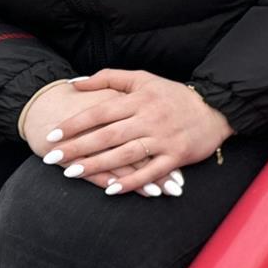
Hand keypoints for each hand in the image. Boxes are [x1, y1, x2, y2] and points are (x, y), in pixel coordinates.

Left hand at [41, 69, 230, 195]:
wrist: (216, 108)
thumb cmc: (174, 95)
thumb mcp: (144, 79)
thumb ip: (110, 78)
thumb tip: (75, 84)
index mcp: (140, 99)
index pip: (100, 112)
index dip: (75, 124)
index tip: (52, 135)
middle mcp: (150, 119)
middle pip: (108, 135)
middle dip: (78, 147)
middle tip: (52, 158)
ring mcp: (164, 138)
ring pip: (126, 154)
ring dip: (98, 165)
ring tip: (72, 173)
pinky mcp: (177, 155)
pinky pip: (151, 171)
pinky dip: (131, 182)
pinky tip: (111, 189)